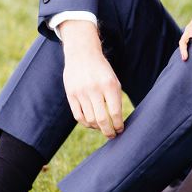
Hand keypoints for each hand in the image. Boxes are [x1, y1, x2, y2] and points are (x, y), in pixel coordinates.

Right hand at [60, 20, 123, 138]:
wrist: (83, 55)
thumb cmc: (102, 71)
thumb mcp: (114, 81)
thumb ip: (116, 99)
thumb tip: (116, 121)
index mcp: (109, 85)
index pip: (115, 112)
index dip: (118, 125)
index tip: (120, 130)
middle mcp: (95, 89)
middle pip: (101, 119)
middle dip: (108, 131)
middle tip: (112, 136)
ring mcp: (81, 92)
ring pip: (89, 119)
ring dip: (97, 128)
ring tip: (102, 128)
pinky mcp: (71, 95)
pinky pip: (78, 116)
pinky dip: (86, 123)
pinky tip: (91, 124)